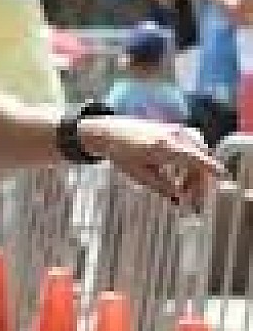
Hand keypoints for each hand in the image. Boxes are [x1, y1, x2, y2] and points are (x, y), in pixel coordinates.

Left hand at [78, 116, 226, 208]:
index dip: (210, 168)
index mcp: (165, 147)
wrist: (109, 132)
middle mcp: (174, 135)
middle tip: (192, 200)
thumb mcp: (140, 175)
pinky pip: (191, 146)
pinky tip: (180, 175)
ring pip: (197, 152)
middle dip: (200, 180)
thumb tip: (180, 200)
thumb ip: (163, 187)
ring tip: (183, 188)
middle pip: (199, 158)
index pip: (195, 158)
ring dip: (195, 171)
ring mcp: (175, 130)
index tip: (220, 175)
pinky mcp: (173, 129)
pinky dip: (191, 161)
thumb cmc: (121, 154)